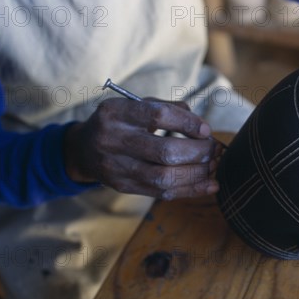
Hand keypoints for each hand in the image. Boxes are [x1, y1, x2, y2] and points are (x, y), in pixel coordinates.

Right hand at [63, 98, 221, 199]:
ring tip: (213, 165)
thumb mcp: (136, 105)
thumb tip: (202, 127)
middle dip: (197, 152)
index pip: (158, 116)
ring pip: (164, 177)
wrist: (83, 149)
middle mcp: (112, 140)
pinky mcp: (123, 186)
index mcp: (115, 112)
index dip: (187, 123)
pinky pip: (161, 192)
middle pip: (164, 151)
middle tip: (214, 149)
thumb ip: (169, 108)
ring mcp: (116, 167)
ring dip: (197, 173)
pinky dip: (191, 190)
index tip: (206, 130)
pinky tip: (209, 185)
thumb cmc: (121, 122)